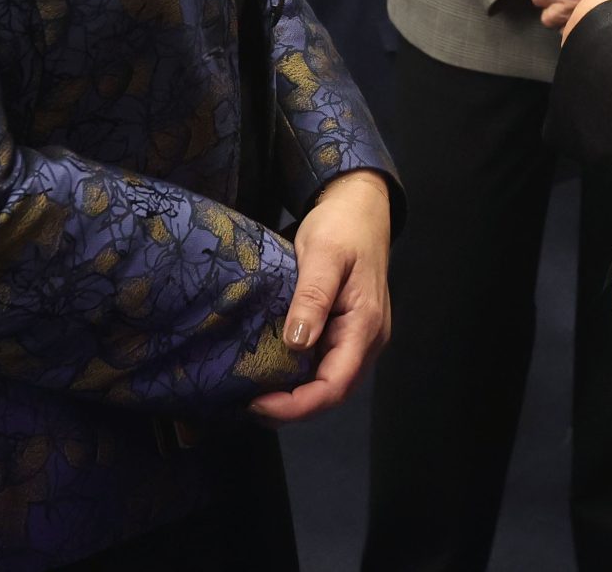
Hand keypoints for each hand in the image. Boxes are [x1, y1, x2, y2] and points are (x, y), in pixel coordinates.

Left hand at [247, 170, 391, 423]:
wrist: (359, 204)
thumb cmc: (343, 225)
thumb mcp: (323, 255)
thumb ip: (312, 298)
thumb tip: (297, 344)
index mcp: (365, 326)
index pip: (334, 386)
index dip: (296, 406)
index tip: (257, 404)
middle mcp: (366, 339)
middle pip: (331, 392)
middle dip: (291, 407)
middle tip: (246, 403)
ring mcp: (356, 336)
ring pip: (326, 381)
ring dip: (293, 395)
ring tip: (251, 393)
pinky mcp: (343, 328)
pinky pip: (322, 363)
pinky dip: (296, 374)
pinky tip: (269, 370)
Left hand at [524, 0, 611, 25]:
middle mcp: (575, 3)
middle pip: (547, 18)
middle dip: (552, 7)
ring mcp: (590, 14)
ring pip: (564, 28)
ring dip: (567, 18)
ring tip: (578, 5)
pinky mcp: (604, 21)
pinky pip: (584, 31)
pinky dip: (584, 24)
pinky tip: (591, 12)